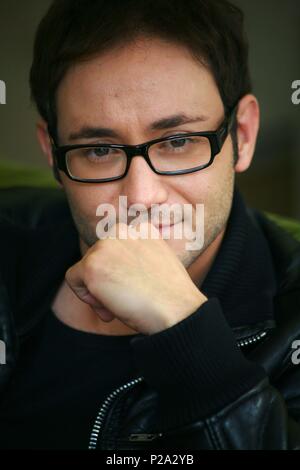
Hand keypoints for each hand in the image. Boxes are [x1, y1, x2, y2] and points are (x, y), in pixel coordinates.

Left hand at [66, 222, 207, 334]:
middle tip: (125, 301)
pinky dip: (85, 298)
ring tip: (120, 306)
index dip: (120, 272)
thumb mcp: (157, 264)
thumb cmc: (171, 296)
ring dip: (98, 292)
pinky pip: (73, 279)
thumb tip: (112, 270)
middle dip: (107, 282)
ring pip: (85, 268)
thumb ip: (135, 257)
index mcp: (141, 228)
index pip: (114, 248)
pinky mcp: (92, 264)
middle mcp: (122, 230)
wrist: (178, 310)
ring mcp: (106, 246)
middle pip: (97, 256)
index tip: (135, 288)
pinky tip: (109, 307)